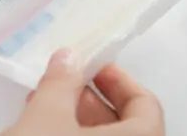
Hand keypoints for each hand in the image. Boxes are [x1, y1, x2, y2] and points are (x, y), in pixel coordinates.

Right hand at [2, 50, 163, 135]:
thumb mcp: (46, 117)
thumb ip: (61, 82)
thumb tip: (68, 57)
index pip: (146, 107)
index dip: (119, 80)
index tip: (92, 67)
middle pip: (126, 128)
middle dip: (90, 99)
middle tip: (63, 83)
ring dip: (75, 120)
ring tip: (43, 103)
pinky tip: (40, 131)